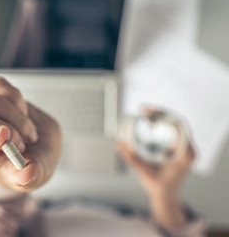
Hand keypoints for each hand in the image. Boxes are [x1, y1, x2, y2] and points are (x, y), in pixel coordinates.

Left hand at [0, 77, 61, 191]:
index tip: (4, 137)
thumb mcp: (30, 178)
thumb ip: (27, 177)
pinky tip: (21, 115)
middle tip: (24, 145)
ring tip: (27, 135)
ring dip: (18, 119)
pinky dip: (17, 100)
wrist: (34, 147)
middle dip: (8, 129)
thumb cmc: (24, 166)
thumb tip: (25, 172)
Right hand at [116, 106, 195, 228]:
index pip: (177, 128)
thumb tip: (118, 143)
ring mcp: (185, 148)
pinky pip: (173, 129)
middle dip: (159, 113)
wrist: (167, 197)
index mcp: (185, 155)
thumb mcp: (144, 172)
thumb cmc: (159, 188)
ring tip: (144, 112)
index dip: (162, 117)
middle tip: (143, 108)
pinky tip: (150, 120)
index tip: (147, 113)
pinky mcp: (179, 147)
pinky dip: (161, 123)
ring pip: (175, 124)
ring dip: (160, 116)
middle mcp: (188, 149)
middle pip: (177, 123)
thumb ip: (131, 158)